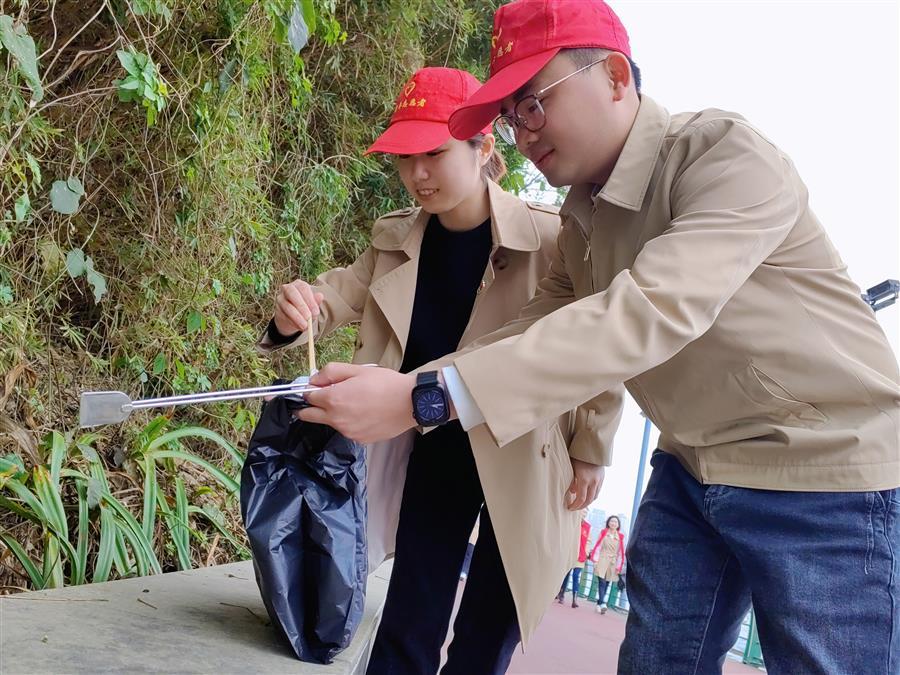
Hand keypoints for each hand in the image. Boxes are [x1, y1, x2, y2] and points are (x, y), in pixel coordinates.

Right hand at [273, 280, 324, 333]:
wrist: (293, 316)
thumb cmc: (306, 307)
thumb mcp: (312, 304)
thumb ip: (316, 301)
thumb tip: (320, 296)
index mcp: (299, 284)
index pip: (303, 288)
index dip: (310, 300)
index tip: (316, 312)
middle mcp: (287, 288)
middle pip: (291, 292)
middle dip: (301, 306)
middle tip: (308, 317)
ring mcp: (280, 298)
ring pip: (287, 306)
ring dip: (297, 317)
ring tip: (305, 326)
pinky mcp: (277, 309)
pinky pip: (283, 315)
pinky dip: (292, 322)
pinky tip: (299, 327)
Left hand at [298, 363, 416, 442]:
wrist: (410, 403)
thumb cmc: (386, 384)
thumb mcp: (357, 369)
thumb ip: (330, 372)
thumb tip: (313, 379)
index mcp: (333, 399)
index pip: (307, 397)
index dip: (310, 390)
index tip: (316, 387)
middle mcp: (336, 419)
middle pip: (309, 416)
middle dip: (308, 408)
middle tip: (320, 399)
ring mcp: (347, 432)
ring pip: (331, 422)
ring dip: (335, 414)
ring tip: (357, 402)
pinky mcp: (359, 439)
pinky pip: (347, 430)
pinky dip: (351, 422)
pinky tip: (366, 413)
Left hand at [565, 458, 604, 510]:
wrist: (592, 448)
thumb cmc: (578, 456)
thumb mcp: (571, 467)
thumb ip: (571, 481)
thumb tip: (571, 492)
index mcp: (584, 479)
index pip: (581, 498)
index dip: (575, 505)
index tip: (569, 507)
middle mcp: (593, 481)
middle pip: (588, 500)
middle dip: (581, 506)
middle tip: (574, 508)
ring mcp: (599, 480)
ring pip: (594, 496)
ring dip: (587, 502)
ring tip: (580, 503)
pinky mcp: (602, 478)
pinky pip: (598, 491)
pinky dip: (592, 495)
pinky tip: (586, 495)